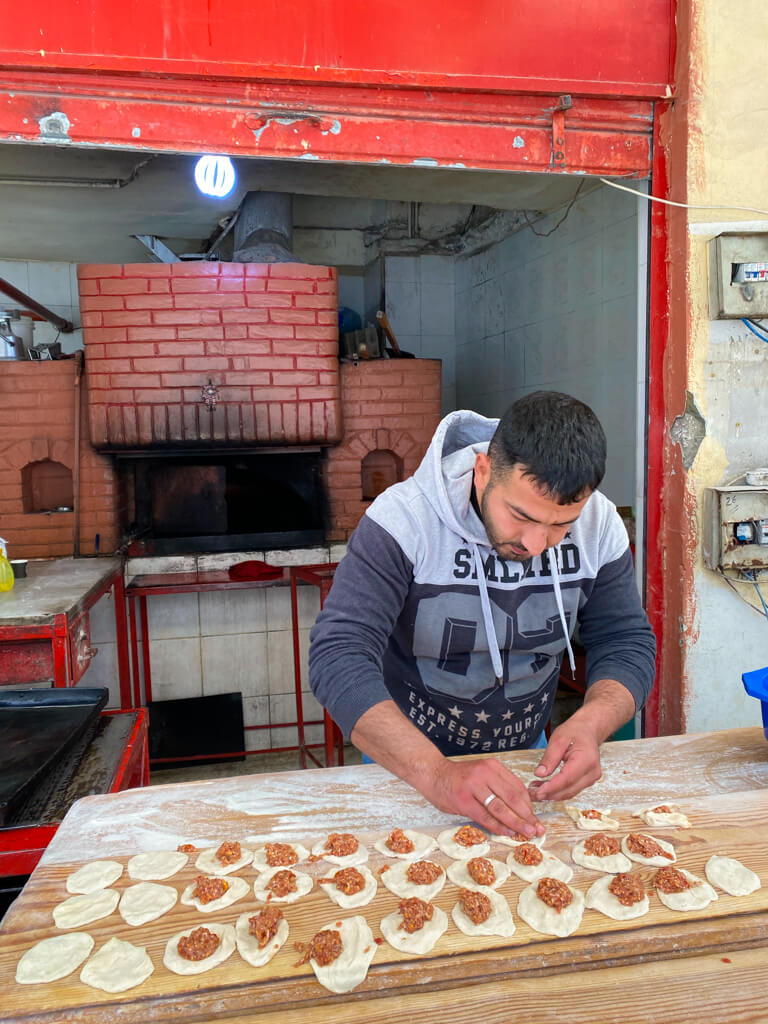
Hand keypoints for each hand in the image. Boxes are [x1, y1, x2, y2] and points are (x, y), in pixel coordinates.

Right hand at [424, 757, 545, 838]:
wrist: (432, 773)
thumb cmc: (458, 778)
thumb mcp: (481, 774)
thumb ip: (498, 786)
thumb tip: (520, 808)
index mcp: (492, 766)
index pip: (517, 787)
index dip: (529, 805)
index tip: (536, 818)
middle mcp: (485, 773)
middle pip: (513, 797)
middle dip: (527, 816)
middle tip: (538, 829)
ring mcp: (474, 786)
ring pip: (501, 808)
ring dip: (516, 822)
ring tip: (527, 833)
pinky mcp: (464, 800)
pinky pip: (485, 816)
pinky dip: (498, 826)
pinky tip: (507, 833)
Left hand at [527, 719, 602, 801]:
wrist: (588, 731)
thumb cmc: (575, 732)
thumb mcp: (558, 739)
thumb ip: (549, 757)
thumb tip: (539, 774)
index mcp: (586, 759)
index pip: (567, 778)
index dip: (551, 788)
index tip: (537, 792)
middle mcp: (592, 772)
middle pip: (568, 789)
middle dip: (549, 794)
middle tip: (531, 794)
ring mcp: (591, 778)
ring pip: (569, 792)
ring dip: (552, 794)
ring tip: (534, 789)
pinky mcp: (587, 781)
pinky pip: (571, 790)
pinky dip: (557, 791)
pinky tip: (544, 787)